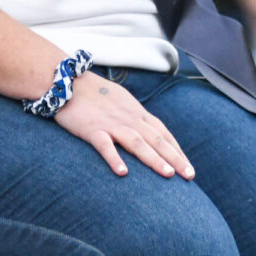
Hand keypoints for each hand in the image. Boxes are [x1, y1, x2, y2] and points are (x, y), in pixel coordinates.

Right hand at [53, 72, 193, 179]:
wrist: (66, 80)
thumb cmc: (93, 92)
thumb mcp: (120, 100)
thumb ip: (134, 115)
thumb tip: (147, 128)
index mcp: (135, 111)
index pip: (162, 132)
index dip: (177, 150)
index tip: (188, 167)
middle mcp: (128, 118)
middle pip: (156, 139)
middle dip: (174, 158)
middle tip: (189, 176)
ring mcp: (111, 123)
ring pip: (137, 142)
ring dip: (153, 158)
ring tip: (168, 174)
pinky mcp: (92, 129)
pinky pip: (105, 145)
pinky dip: (114, 158)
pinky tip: (123, 173)